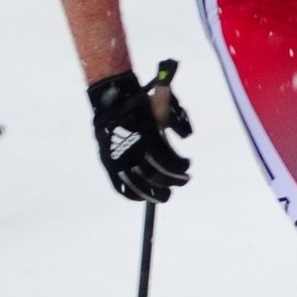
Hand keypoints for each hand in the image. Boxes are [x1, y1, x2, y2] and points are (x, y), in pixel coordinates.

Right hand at [88, 65, 191, 202]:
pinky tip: (143, 198)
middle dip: (173, 180)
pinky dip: (133, 195)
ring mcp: (118, 158)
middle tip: (184, 181)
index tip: (188, 166)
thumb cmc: (140, 102)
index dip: (180, 167)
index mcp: (147, 135)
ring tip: (166, 196)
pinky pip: (120, 186)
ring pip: (139, 185)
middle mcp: (133, 149)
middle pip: (156, 175)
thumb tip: (187, 136)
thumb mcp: (161, 106)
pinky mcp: (108, 163)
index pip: (168, 160)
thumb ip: (176, 122)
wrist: (111, 98)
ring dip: (156, 193)